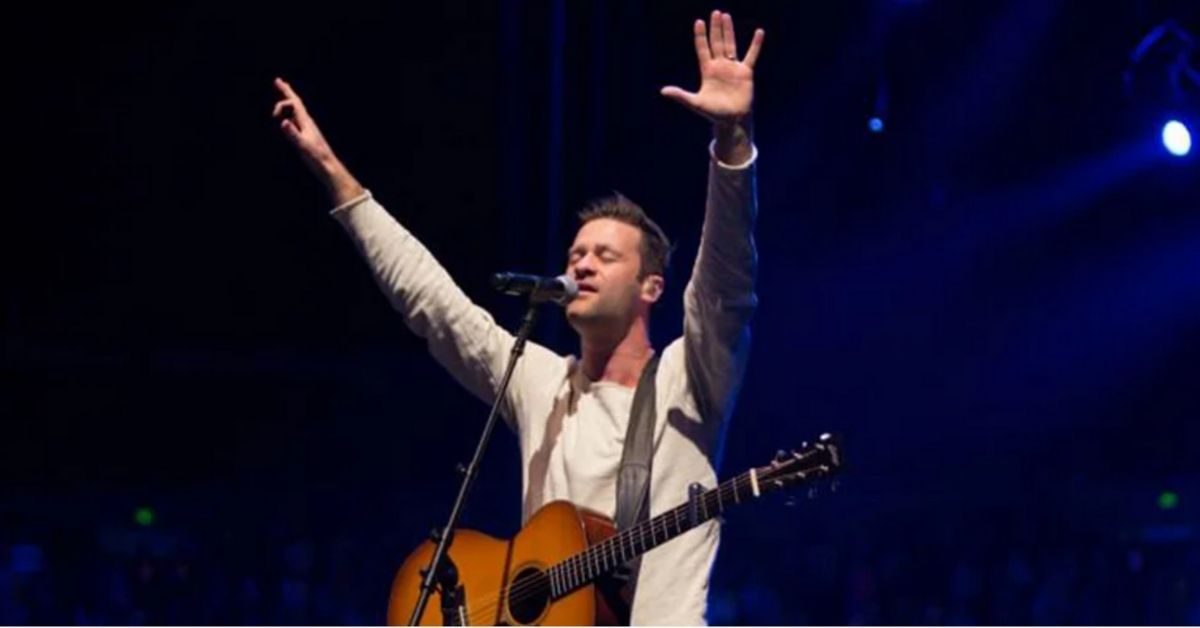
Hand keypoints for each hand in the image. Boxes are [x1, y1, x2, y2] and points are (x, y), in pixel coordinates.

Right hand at [272, 77, 362, 203]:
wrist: (328, 167)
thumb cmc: (316, 158)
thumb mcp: (302, 146)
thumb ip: (292, 134)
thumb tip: (283, 122)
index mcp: (306, 122)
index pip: (295, 102)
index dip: (286, 91)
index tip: (277, 82)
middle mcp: (307, 123)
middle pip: (296, 103)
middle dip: (286, 92)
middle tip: (278, 81)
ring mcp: (307, 129)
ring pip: (295, 112)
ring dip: (286, 105)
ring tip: (278, 102)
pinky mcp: (306, 137)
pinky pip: (296, 122)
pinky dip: (288, 116)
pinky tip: (286, 119)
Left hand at [660, 11, 763, 125]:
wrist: (732, 120)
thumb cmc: (713, 113)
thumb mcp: (695, 103)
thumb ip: (681, 96)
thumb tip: (663, 91)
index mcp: (707, 71)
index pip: (702, 49)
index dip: (700, 36)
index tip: (698, 22)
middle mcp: (719, 66)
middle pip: (716, 43)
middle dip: (715, 28)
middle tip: (715, 13)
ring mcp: (733, 68)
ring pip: (730, 45)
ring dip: (728, 31)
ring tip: (726, 16)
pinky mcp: (746, 72)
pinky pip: (751, 55)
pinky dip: (755, 45)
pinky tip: (759, 33)